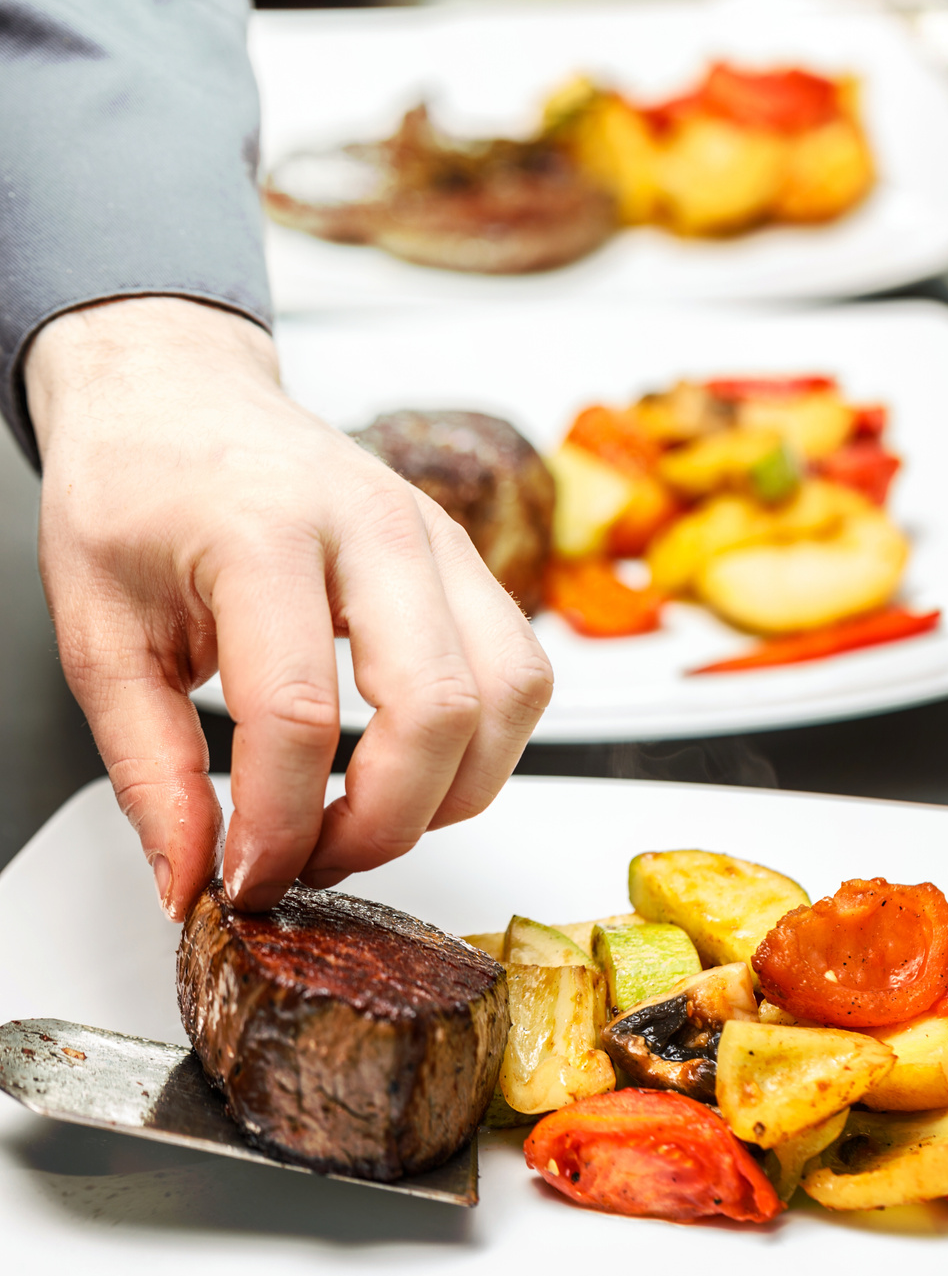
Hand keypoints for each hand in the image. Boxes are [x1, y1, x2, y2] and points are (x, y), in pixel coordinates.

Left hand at [26, 297, 552, 917]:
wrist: (175, 396)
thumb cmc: (133, 494)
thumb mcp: (97, 635)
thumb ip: (147, 768)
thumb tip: (190, 879)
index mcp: (261, 531)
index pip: (299, 713)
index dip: (279, 827)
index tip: (244, 879)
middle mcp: (372, 525)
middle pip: (439, 709)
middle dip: (382, 824)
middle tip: (311, 862)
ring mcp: (435, 536)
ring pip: (510, 695)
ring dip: (450, 794)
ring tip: (364, 820)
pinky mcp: (466, 561)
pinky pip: (522, 674)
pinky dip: (482, 748)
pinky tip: (410, 769)